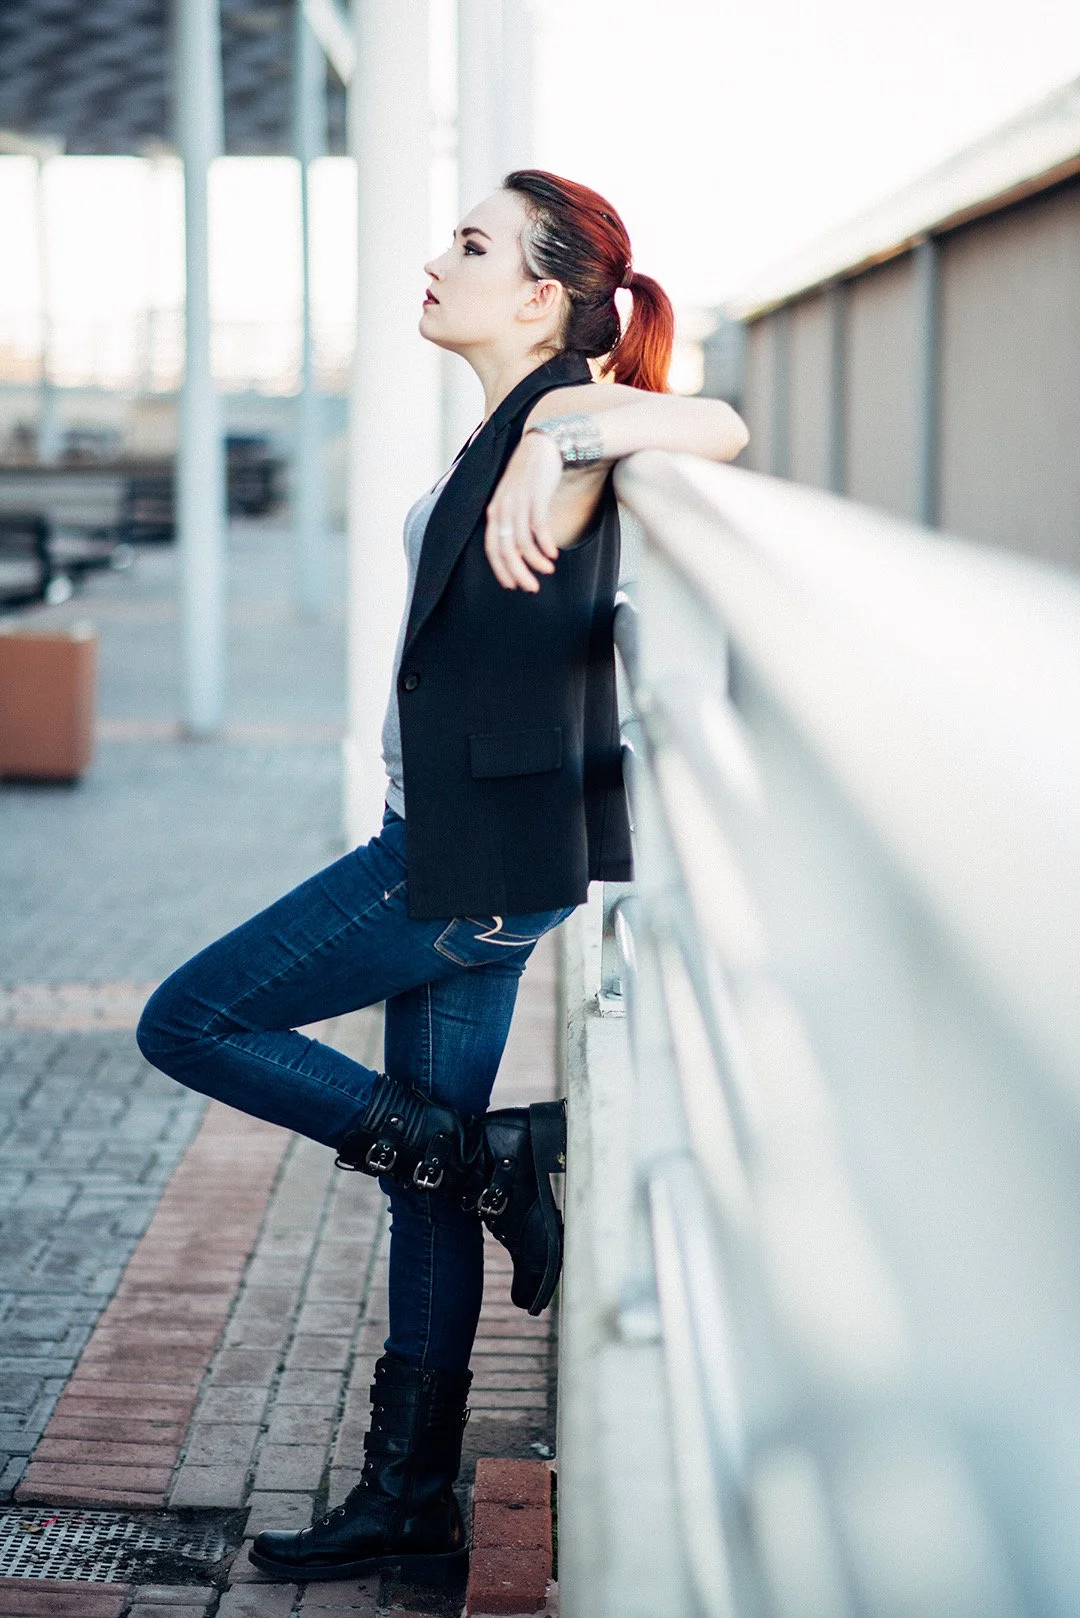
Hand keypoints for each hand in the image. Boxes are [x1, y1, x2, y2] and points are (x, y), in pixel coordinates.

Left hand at [483, 430, 562, 590]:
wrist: (544, 446)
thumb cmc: (530, 478)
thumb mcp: (515, 500)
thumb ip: (512, 524)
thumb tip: (517, 552)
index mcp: (494, 511)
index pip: (492, 548)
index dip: (501, 570)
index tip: (513, 586)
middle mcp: (502, 508)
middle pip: (506, 549)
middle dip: (518, 572)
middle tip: (531, 588)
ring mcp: (518, 502)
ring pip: (522, 541)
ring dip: (535, 561)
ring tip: (548, 571)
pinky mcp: (536, 496)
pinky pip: (538, 527)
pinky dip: (545, 544)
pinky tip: (553, 554)